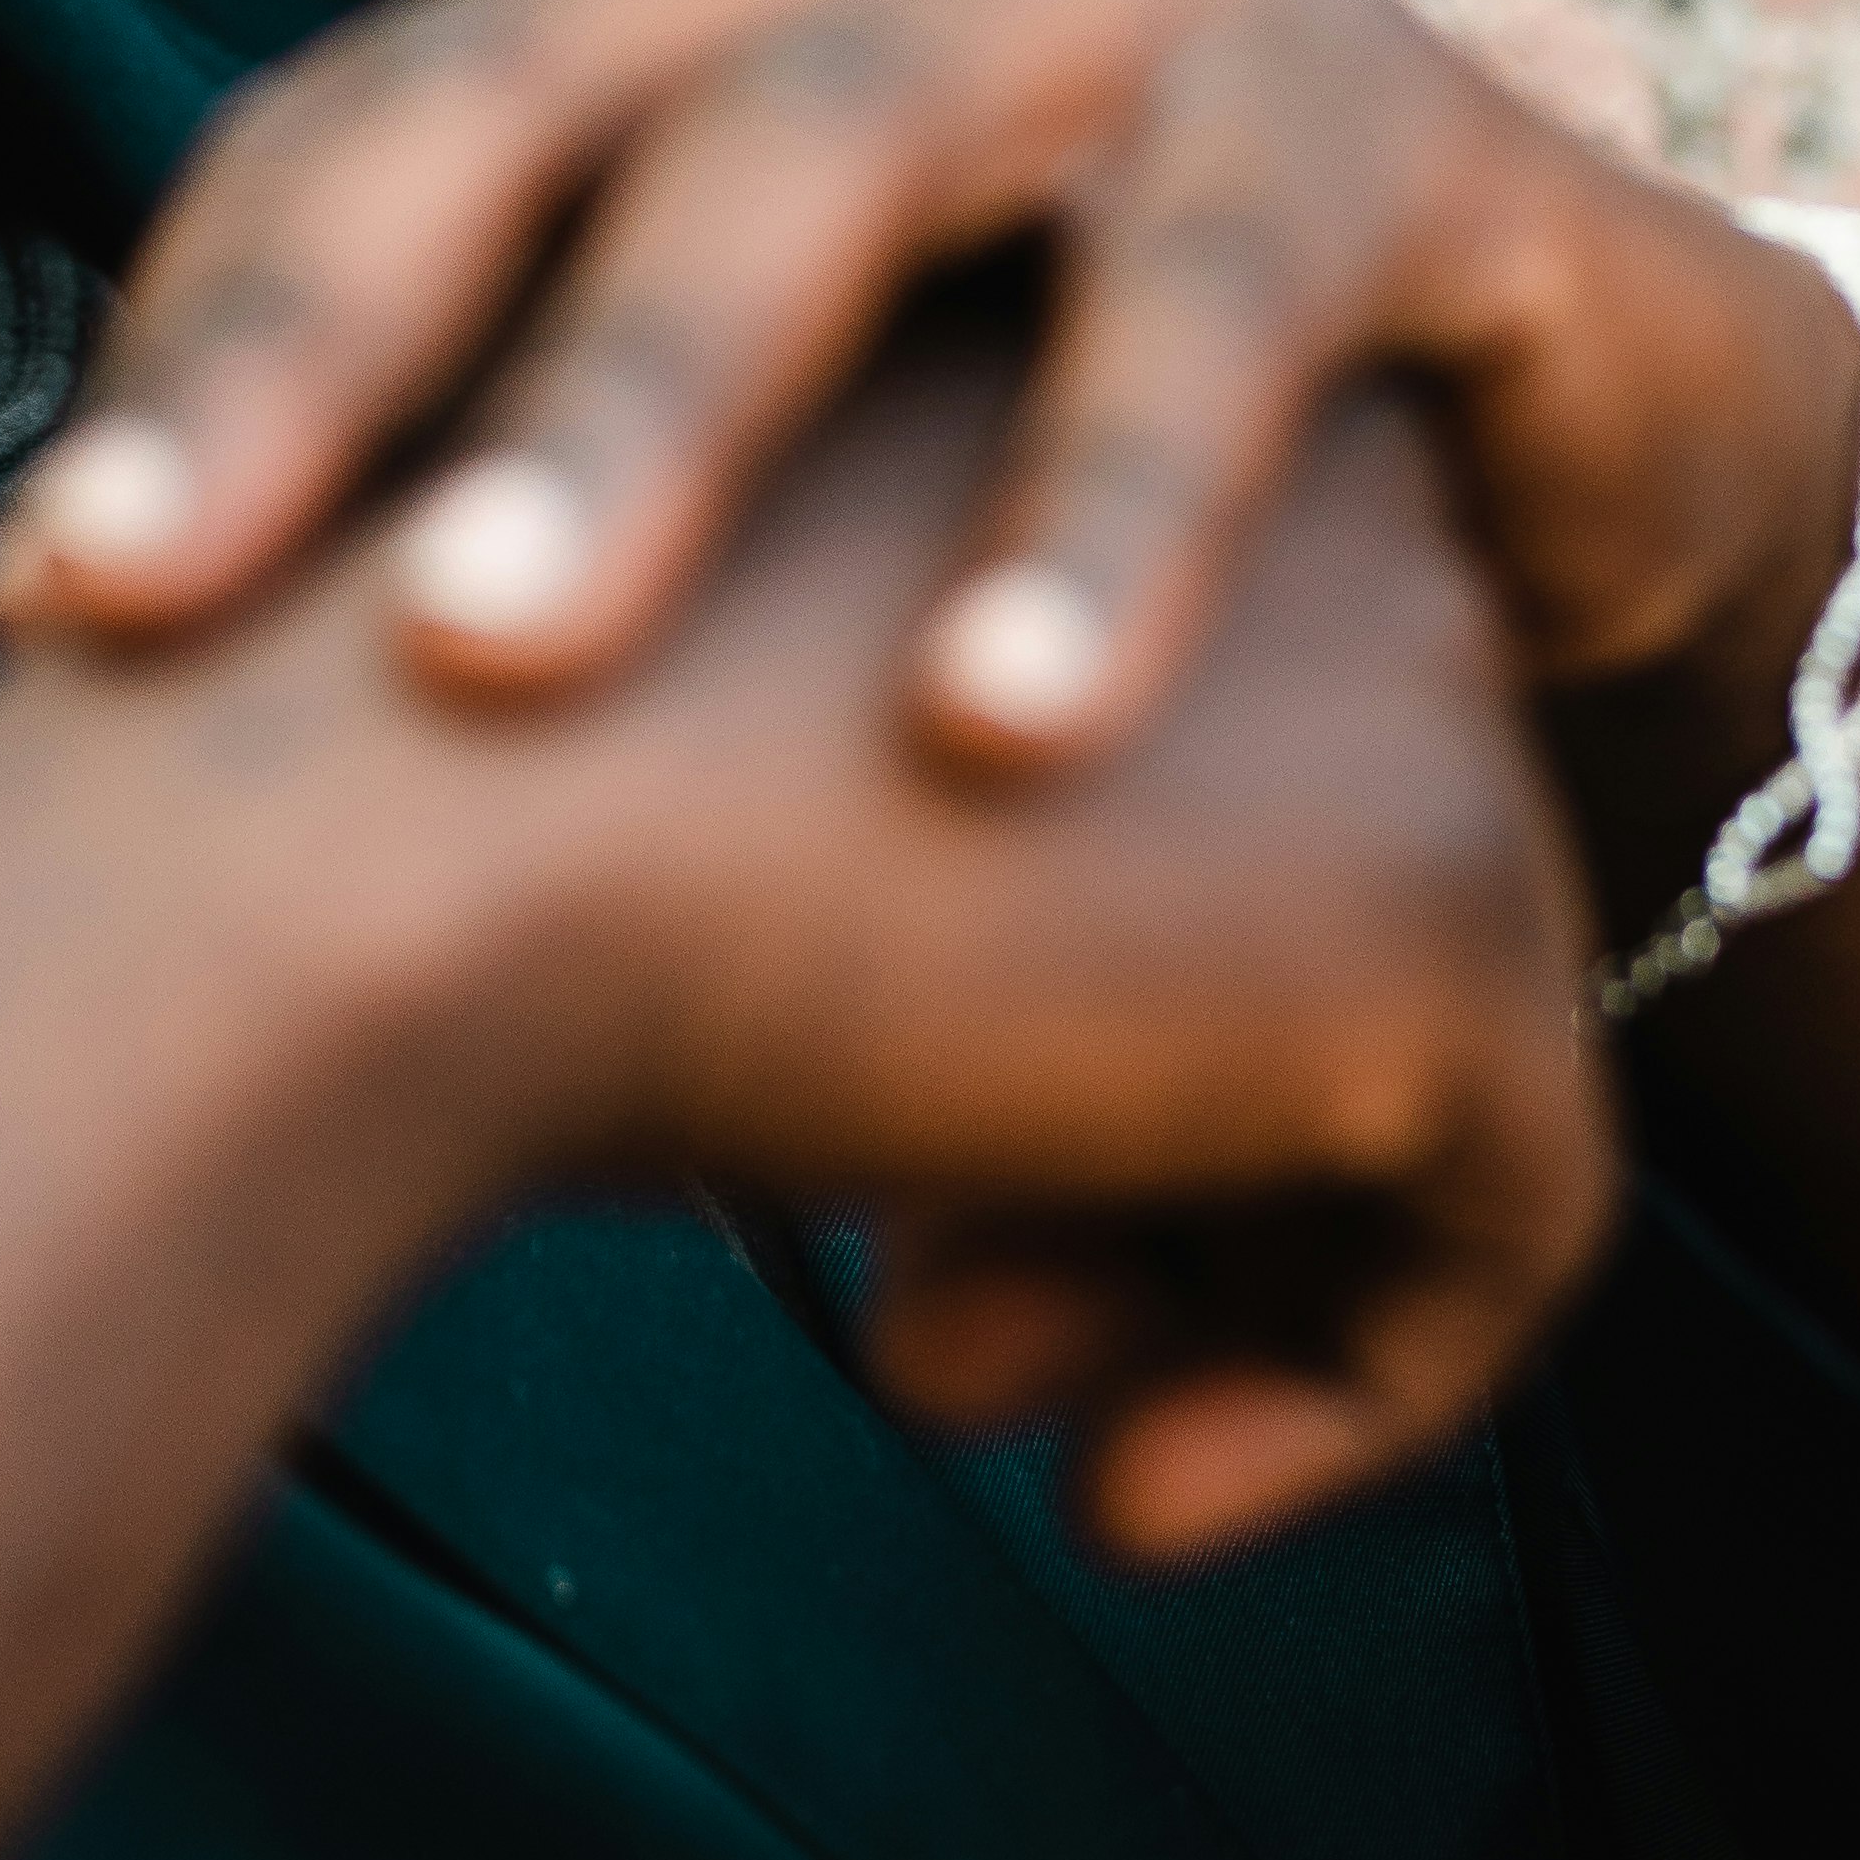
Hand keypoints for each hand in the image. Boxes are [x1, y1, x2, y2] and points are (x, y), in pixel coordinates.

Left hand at [0, 0, 1859, 795]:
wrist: (1527, 449)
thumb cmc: (1043, 486)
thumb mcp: (768, 511)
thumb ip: (503, 566)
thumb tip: (112, 739)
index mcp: (664, 20)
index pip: (355, 136)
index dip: (185, 344)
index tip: (30, 611)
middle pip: (528, 93)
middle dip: (332, 342)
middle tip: (157, 594)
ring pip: (840, 145)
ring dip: (661, 400)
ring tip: (496, 665)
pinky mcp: (1386, 111)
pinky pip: (1227, 291)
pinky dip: (1112, 503)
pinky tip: (1005, 728)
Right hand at [213, 308, 1620, 1561]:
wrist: (344, 837)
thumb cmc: (369, 781)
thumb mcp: (642, 729)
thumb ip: (853, 824)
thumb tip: (992, 1112)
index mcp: (1072, 348)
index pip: (1175, 717)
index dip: (1030, 978)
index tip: (835, 1183)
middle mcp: (1275, 449)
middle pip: (1301, 875)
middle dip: (1125, 1152)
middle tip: (908, 1339)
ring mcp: (1394, 666)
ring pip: (1407, 1044)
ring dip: (1200, 1266)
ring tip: (950, 1394)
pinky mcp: (1440, 904)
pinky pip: (1515, 1222)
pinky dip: (1344, 1391)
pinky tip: (1117, 1511)